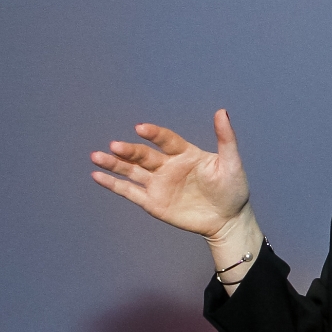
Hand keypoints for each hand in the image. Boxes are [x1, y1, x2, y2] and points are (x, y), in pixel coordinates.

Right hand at [91, 110, 251, 238]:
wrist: (228, 219)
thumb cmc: (234, 189)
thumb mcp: (231, 162)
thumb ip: (226, 138)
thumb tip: (221, 111)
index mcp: (186, 153)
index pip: (166, 140)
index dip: (154, 134)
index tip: (140, 128)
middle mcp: (168, 166)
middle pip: (144, 155)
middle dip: (129, 151)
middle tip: (115, 146)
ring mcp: (158, 184)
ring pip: (132, 171)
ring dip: (114, 164)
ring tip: (96, 156)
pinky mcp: (152, 202)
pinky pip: (129, 191)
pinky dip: (113, 184)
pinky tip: (97, 175)